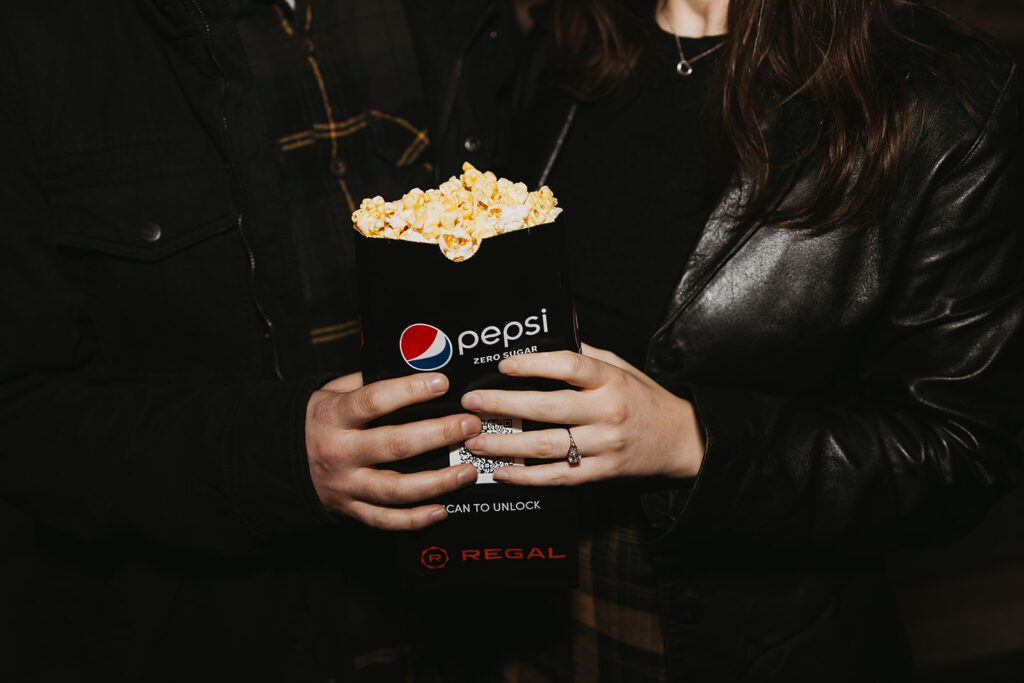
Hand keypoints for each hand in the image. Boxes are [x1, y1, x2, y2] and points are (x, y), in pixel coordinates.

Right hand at [306, 372, 480, 529]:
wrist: (279, 459)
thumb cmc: (320, 420)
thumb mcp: (333, 392)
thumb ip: (368, 381)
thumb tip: (413, 363)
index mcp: (334, 417)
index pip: (373, 401)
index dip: (409, 391)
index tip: (442, 383)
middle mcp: (340, 452)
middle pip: (394, 445)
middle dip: (438, 434)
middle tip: (469, 425)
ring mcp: (346, 485)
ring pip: (396, 490)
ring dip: (437, 482)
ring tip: (468, 470)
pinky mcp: (351, 510)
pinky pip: (386, 520)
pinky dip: (416, 519)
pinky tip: (442, 509)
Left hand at [460, 344, 702, 485]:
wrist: (680, 440)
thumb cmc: (644, 399)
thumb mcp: (622, 367)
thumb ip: (586, 356)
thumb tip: (548, 340)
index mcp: (611, 381)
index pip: (569, 366)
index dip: (534, 364)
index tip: (503, 365)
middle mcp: (607, 412)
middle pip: (548, 407)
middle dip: (504, 404)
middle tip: (472, 402)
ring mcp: (604, 445)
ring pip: (547, 445)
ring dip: (506, 444)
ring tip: (476, 440)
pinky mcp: (601, 472)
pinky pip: (558, 476)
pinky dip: (527, 477)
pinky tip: (503, 473)